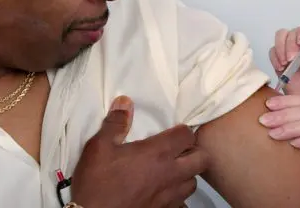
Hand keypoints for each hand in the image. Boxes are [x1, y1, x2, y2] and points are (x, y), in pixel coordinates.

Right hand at [71, 95, 209, 207]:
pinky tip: (163, 191)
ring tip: (172, 170)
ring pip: (194, 182)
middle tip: (179, 150)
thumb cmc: (97, 181)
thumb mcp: (99, 147)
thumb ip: (115, 123)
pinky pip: (182, 202)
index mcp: (158, 153)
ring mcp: (170, 195)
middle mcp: (170, 173)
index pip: (187, 135)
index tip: (171, 131)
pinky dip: (177, 195)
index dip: (182, 131)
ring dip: (188, 174)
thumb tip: (125, 102)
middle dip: (194, 151)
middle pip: (202, 159)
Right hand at [269, 20, 299, 94]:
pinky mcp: (281, 59)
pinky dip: (275, 58)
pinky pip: (273, 52)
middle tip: (291, 59)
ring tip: (285, 63)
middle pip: (294, 32)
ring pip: (281, 37)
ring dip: (281, 48)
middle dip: (290, 43)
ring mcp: (293, 49)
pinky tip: (281, 68)